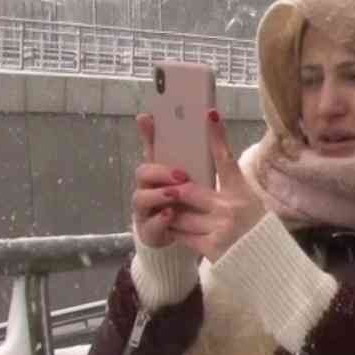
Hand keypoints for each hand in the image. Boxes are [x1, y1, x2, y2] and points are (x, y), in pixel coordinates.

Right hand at [130, 113, 190, 248]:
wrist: (181, 236)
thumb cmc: (188, 202)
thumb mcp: (198, 179)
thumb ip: (203, 155)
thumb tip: (213, 118)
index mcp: (158, 171)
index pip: (150, 147)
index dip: (147, 133)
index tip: (148, 118)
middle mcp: (146, 187)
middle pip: (143, 172)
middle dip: (161, 171)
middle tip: (182, 174)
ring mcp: (145, 209)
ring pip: (141, 198)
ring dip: (159, 195)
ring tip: (175, 194)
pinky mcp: (149, 230)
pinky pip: (150, 224)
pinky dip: (160, 219)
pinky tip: (171, 214)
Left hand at [168, 110, 266, 262]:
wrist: (268, 264)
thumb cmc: (257, 230)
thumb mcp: (249, 202)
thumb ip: (228, 189)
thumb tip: (198, 177)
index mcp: (241, 192)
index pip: (226, 159)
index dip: (216, 136)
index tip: (209, 114)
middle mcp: (230, 208)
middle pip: (187, 190)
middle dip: (172, 190)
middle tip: (164, 186)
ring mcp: (220, 228)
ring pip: (180, 214)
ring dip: (170, 213)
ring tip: (168, 210)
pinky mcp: (211, 248)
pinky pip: (182, 235)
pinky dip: (174, 231)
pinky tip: (174, 228)